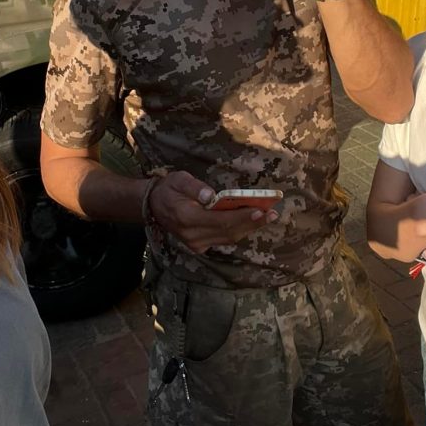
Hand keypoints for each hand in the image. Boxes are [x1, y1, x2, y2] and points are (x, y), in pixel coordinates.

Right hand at [147, 171, 278, 253]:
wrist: (153, 206)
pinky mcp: (199, 246)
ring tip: (268, 217)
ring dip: (249, 228)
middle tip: (273, 214)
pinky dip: (239, 231)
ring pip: (229, 238)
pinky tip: (252, 222)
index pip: (220, 220)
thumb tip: (211, 197)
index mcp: (187, 218)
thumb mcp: (178, 180)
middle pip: (228, 232)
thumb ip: (194, 188)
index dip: (242, 217)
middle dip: (252, 223)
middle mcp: (192, 236)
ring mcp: (196, 244)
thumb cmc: (169, 189)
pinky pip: (224, 240)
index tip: (260, 210)